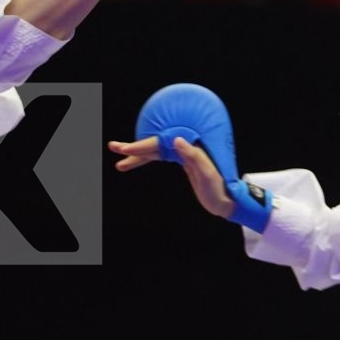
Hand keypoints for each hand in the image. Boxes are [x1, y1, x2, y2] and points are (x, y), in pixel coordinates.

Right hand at [108, 135, 235, 218]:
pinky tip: (136, 160)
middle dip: (133, 148)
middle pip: (154, 144)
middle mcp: (185, 147)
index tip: (126, 149)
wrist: (227, 200)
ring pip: (154, 152)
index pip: (160, 144)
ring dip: (136, 155)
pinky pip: (160, 157)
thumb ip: (194, 156)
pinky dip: (147, 159)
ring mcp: (183, 154)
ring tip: (118, 161)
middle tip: (112, 147)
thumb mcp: (208, 174)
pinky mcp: (183, 162)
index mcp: (189, 147)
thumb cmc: (220, 188)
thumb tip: (176, 140)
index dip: (142, 146)